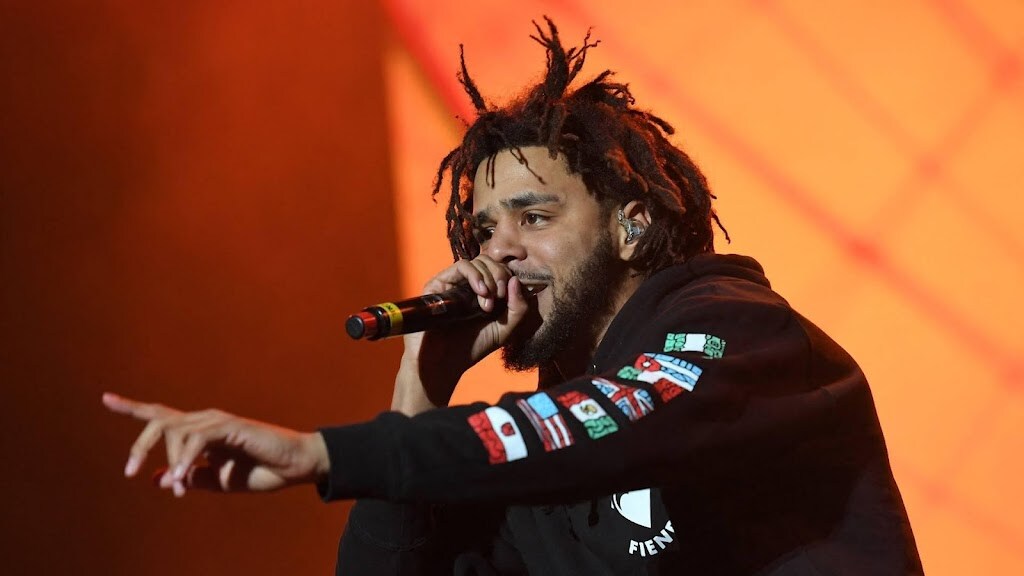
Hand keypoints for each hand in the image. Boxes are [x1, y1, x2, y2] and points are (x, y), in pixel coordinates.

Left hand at [103, 393, 328, 495]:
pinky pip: (197, 439)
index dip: (133, 408)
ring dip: (173, 463)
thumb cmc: (260, 471)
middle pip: (160, 420)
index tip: (106, 399)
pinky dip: (186, 459)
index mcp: (201, 431)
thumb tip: (156, 479)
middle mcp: (206, 420)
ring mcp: (218, 420)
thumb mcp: (216, 481)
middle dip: (140, 446)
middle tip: (130, 473)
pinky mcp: (231, 426)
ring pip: (176, 431)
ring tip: (179, 490)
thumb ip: (188, 477)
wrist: (294, 467)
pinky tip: (184, 478)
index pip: (162, 416)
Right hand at [391, 256, 539, 413]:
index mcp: (486, 292)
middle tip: (500, 297)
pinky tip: (481, 292)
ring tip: (488, 303)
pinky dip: (476, 275)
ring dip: (490, 278)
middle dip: (501, 276)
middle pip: (492, 262)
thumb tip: (516, 280)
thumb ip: (518, 308)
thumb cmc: (473, 347)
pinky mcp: (440, 282)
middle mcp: (469, 284)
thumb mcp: (504, 329)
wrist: (444, 362)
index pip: (502, 270)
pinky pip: (462, 265)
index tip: (513, 295)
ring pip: (479, 261)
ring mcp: (454, 282)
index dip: (510, 277)